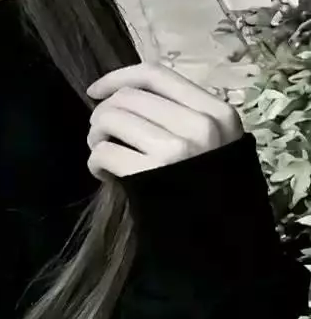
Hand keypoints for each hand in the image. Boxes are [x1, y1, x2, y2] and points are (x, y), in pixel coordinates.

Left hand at [85, 63, 243, 179]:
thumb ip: (181, 115)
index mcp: (216, 112)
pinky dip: (95, 163)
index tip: (95, 91)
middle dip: (103, 115)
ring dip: (96, 137)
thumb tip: (122, 95)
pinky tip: (105, 174)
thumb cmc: (211, 190)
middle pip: (126, 98)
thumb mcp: (214, 143)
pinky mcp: (151, 175)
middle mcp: (199, 126)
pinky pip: (103, 152)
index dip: (118, 78)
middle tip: (101, 136)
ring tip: (103, 154)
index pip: (156, 74)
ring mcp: (176, 150)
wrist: (223, 244)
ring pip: (109, 119)